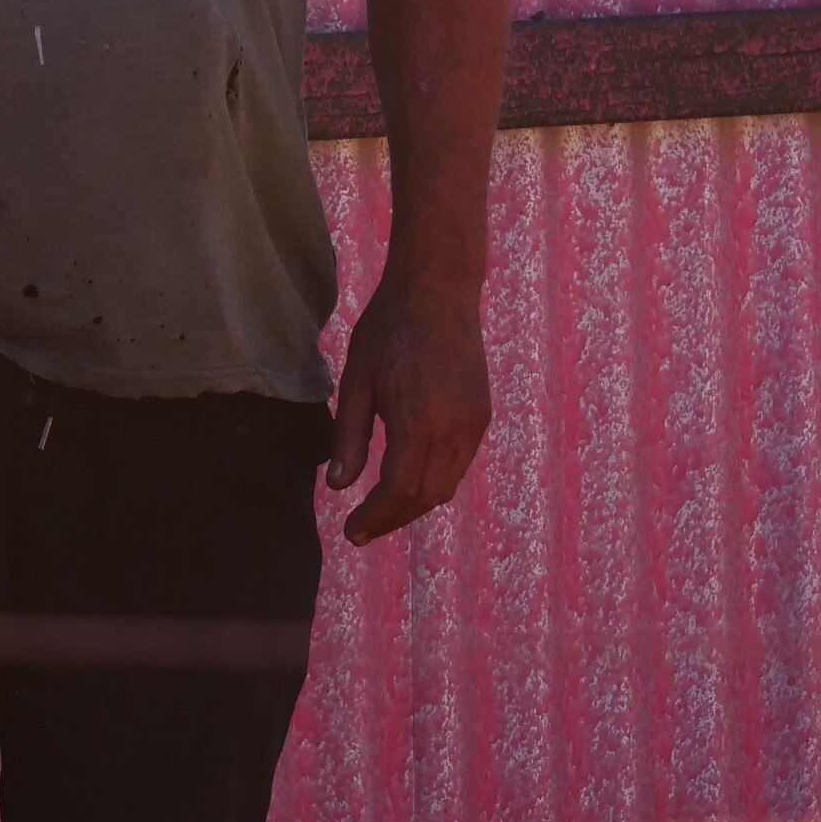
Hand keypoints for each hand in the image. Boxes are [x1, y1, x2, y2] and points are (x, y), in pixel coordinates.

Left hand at [324, 268, 489, 545]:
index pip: (399, 492)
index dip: (375, 518)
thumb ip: (347, 437)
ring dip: (414, 505)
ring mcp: (474, 423)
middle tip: (362, 529)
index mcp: (419, 420)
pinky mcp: (482, 415)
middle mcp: (454, 428)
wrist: (438, 289)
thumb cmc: (388, 328)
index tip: (352, 532)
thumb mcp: (355, 380)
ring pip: (446, 486)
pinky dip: (434, 482)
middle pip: (425, 497)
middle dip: (392, 519)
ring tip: (381, 510)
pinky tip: (408, 479)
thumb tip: (338, 487)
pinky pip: (459, 464)